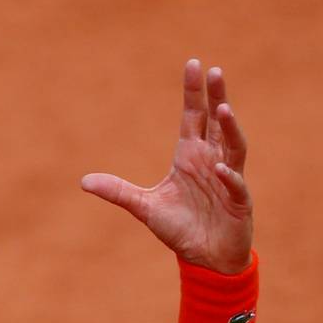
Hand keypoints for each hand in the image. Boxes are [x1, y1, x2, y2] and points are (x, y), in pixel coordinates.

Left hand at [79, 59, 253, 272]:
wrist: (204, 259)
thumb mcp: (144, 207)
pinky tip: (220, 168)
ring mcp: (228, 179)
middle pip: (216, 122)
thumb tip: (83, 181)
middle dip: (217, 97)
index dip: (193, 92)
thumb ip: (118, 192)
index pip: (193, 116)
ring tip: (223, 109)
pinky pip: (235, 184)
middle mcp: (211, 160)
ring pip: (233, 146)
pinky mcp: (239, 202)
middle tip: (214, 71)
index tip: (193, 64)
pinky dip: (228, 176)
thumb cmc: (180, 228)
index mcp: (190, 155)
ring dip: (229, 128)